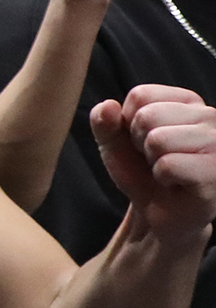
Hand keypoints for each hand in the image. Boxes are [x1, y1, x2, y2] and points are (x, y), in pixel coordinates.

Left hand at [91, 85, 215, 241]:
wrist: (159, 212)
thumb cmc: (142, 172)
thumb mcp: (114, 143)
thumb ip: (104, 122)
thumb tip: (107, 105)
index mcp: (186, 101)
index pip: (140, 95)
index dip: (128, 122)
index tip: (142, 141)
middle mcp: (208, 116)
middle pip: (147, 116)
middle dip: (139, 143)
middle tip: (156, 158)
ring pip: (158, 140)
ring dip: (152, 161)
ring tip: (167, 170)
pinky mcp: (215, 171)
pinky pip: (169, 165)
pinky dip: (162, 177)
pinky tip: (177, 182)